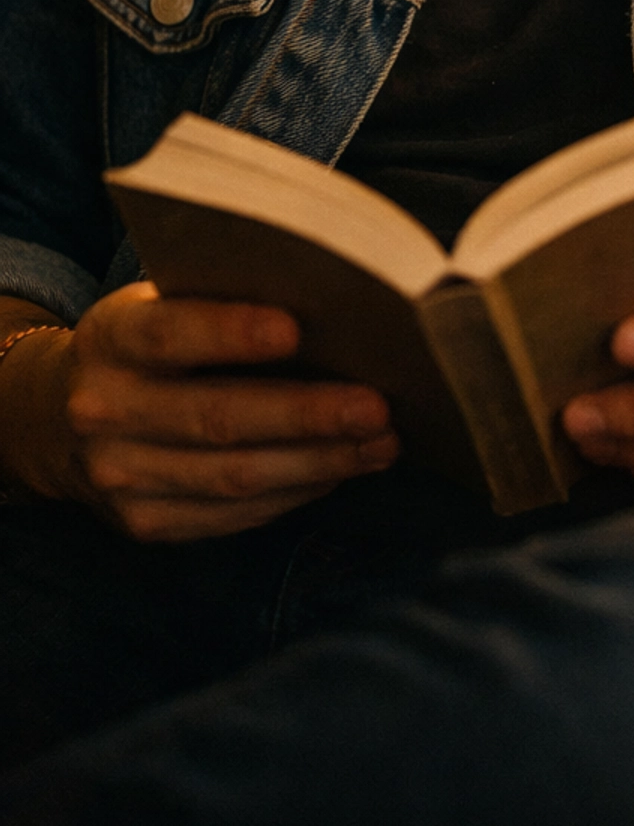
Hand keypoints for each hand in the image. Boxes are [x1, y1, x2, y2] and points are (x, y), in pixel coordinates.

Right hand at [36, 283, 398, 540]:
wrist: (59, 416)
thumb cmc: (147, 342)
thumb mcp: (159, 303)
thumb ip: (220, 302)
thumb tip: (331, 307)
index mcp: (110, 339)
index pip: (170, 334)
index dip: (231, 333)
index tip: (297, 328)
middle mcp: (104, 411)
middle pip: (217, 418)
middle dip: (307, 415)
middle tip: (378, 407)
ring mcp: (120, 477)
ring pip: (233, 476)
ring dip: (318, 462)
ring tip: (382, 443)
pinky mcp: (144, 523)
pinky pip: (232, 514)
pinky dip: (295, 493)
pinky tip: (340, 469)